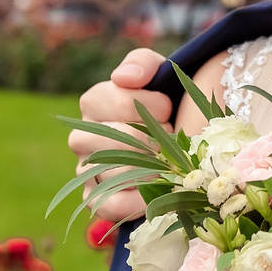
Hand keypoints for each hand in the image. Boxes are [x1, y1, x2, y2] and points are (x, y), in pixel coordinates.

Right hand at [73, 49, 172, 222]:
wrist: (189, 141)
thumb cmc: (171, 106)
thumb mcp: (161, 74)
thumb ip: (143, 64)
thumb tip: (123, 78)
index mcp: (94, 103)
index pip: (113, 100)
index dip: (149, 105)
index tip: (168, 107)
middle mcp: (82, 138)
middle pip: (114, 139)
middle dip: (154, 138)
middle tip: (172, 138)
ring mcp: (87, 172)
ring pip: (114, 173)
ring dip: (151, 168)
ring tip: (170, 162)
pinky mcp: (99, 203)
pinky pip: (109, 206)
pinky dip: (137, 202)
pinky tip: (159, 191)